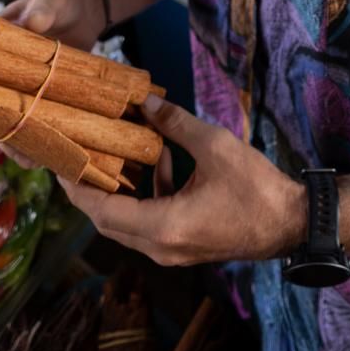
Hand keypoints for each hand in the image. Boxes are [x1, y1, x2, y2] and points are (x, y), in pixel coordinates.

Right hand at [0, 0, 103, 162]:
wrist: (87, 10)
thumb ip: (42, 7)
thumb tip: (34, 21)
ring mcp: (19, 87)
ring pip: (3, 121)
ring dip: (7, 144)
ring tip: (22, 162)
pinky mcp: (41, 97)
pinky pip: (32, 123)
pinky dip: (33, 141)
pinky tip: (39, 158)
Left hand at [59, 94, 304, 267]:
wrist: (291, 223)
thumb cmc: (255, 187)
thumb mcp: (214, 146)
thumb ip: (175, 124)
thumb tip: (145, 99)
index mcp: (162, 226)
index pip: (102, 212)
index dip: (76, 188)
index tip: (58, 163)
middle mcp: (160, 247)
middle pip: (108, 221)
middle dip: (91, 187)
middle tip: (76, 154)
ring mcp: (172, 251)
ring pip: (128, 222)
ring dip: (121, 188)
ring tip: (116, 150)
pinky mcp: (184, 245)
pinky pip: (150, 222)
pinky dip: (146, 193)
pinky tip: (162, 158)